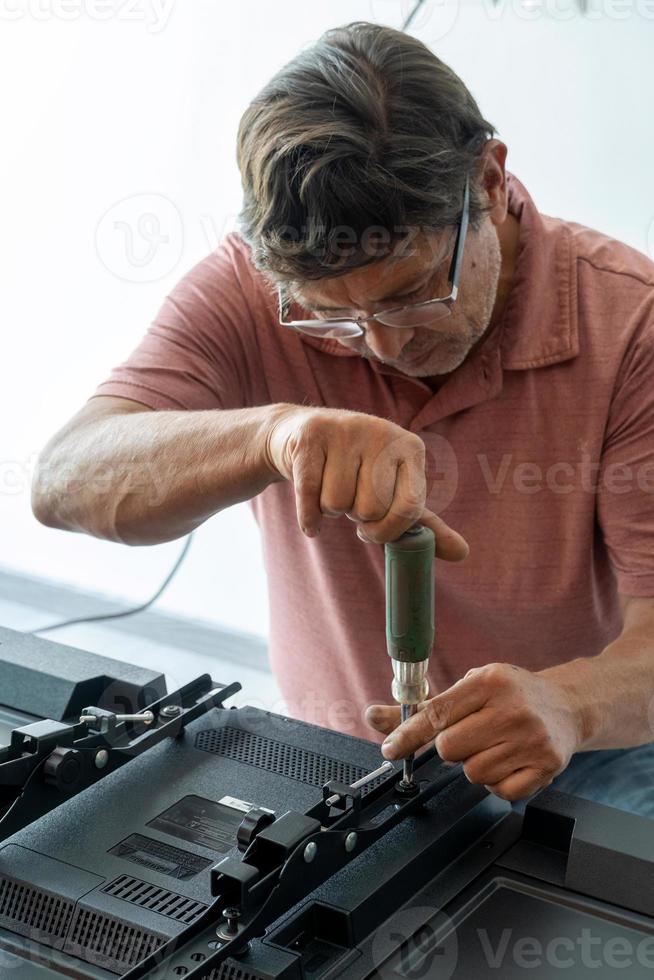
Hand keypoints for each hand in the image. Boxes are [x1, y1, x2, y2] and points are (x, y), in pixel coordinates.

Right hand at [264, 404, 468, 554]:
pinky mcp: (311, 436)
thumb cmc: (355, 471)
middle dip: (354, 515)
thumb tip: (463, 554)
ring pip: (337, 503)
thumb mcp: (393, 492)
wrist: (299, 435)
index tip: (373, 530)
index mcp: (410, 446)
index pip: (410, 507)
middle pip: (370, 508)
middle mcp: (382, 432)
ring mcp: (346, 430)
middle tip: (350, 498)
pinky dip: (308, 518)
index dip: (388, 530)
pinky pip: (309, 495)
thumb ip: (425, 524)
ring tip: (330, 488)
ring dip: (329, 509)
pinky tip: (311, 519)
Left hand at [366, 663, 585, 801]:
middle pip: (450, 749)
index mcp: (489, 682)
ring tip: (493, 746)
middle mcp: (512, 709)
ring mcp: (532, 740)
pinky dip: (498, 782)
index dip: (408, 734)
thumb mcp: (469, 688)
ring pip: (474, 773)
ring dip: (475, 765)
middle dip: (450, 748)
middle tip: (469, 736)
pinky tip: (508, 761)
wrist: (568, 705)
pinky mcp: (547, 766)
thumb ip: (422, 706)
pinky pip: (501, 792)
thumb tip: (373, 716)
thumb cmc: (510, 694)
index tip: (389, 748)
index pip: (438, 713)